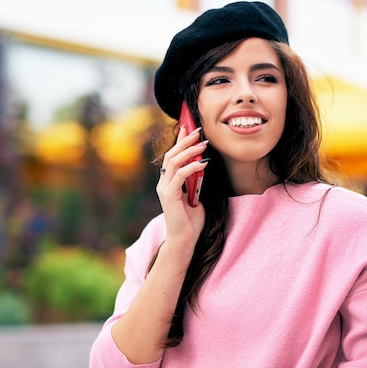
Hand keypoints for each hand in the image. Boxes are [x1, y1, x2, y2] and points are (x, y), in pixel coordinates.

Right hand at [156, 126, 209, 249]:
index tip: (188, 127)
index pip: (172, 156)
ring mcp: (164, 189)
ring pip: (174, 162)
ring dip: (190, 151)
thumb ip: (195, 181)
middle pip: (171, 155)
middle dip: (185, 141)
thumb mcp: (195, 195)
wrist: (184, 240)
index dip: (179, 140)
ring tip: (203, 143)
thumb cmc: (191, 221)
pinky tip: (203, 163)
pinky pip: (180, 176)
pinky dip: (192, 167)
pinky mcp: (169, 196)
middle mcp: (163, 183)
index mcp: (168, 182)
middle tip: (198, 130)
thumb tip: (202, 163)